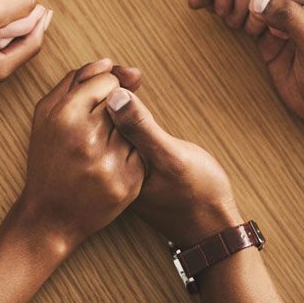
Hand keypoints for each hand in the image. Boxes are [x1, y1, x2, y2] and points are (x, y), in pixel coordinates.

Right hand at [15, 59, 144, 248]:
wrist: (51, 216)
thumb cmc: (48, 159)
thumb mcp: (47, 115)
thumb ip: (75, 81)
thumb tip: (108, 62)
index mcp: (65, 116)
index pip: (107, 80)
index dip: (104, 89)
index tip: (94, 104)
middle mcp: (88, 138)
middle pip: (121, 100)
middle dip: (113, 109)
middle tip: (94, 130)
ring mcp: (110, 161)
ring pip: (133, 125)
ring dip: (122, 132)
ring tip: (99, 150)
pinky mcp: (129, 182)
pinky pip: (141, 151)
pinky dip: (131, 154)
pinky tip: (110, 165)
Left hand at [105, 89, 239, 244]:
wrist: (211, 228)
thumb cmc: (197, 194)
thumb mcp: (171, 159)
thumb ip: (142, 129)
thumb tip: (115, 96)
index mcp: (109, 165)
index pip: (95, 116)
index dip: (107, 85)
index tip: (131, 74)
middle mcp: (105, 166)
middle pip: (92, 115)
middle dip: (107, 88)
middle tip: (134, 74)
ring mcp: (115, 164)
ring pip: (102, 120)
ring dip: (114, 97)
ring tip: (133, 80)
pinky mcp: (129, 163)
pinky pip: (114, 129)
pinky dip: (122, 111)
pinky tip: (133, 101)